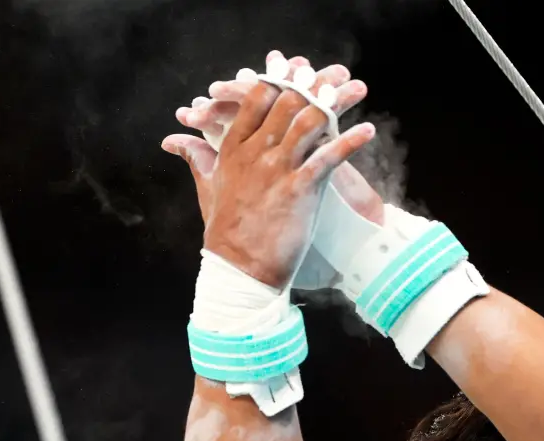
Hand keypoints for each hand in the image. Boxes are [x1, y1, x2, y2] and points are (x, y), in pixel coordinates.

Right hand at [173, 56, 384, 226]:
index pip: (256, 98)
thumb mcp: (207, 189)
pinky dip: (351, 141)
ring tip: (352, 91)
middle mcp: (256, 152)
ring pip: (308, 121)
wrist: (239, 268)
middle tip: (332, 73)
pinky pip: (329, 156)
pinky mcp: (299, 189)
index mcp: (233, 148)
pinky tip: (368, 130)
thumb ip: (197, 159)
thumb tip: (175, 142)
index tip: (294, 68)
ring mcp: (278, 169)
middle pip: (287, 102)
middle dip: (312, 83)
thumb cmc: (225, 233)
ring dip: (333, 103)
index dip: (278, 79)